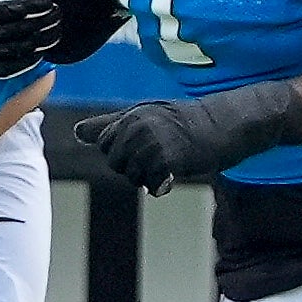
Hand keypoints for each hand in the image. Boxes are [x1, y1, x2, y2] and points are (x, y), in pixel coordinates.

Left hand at [72, 82, 301, 195]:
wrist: (223, 124)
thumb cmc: (185, 122)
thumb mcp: (145, 117)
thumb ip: (110, 125)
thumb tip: (77, 131)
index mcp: (130, 115)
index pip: (104, 143)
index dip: (121, 152)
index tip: (144, 144)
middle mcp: (136, 126)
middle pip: (115, 163)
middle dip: (132, 166)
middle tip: (160, 155)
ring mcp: (149, 143)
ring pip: (131, 176)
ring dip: (147, 178)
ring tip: (168, 163)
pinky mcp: (164, 159)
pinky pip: (149, 185)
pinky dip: (160, 186)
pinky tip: (173, 175)